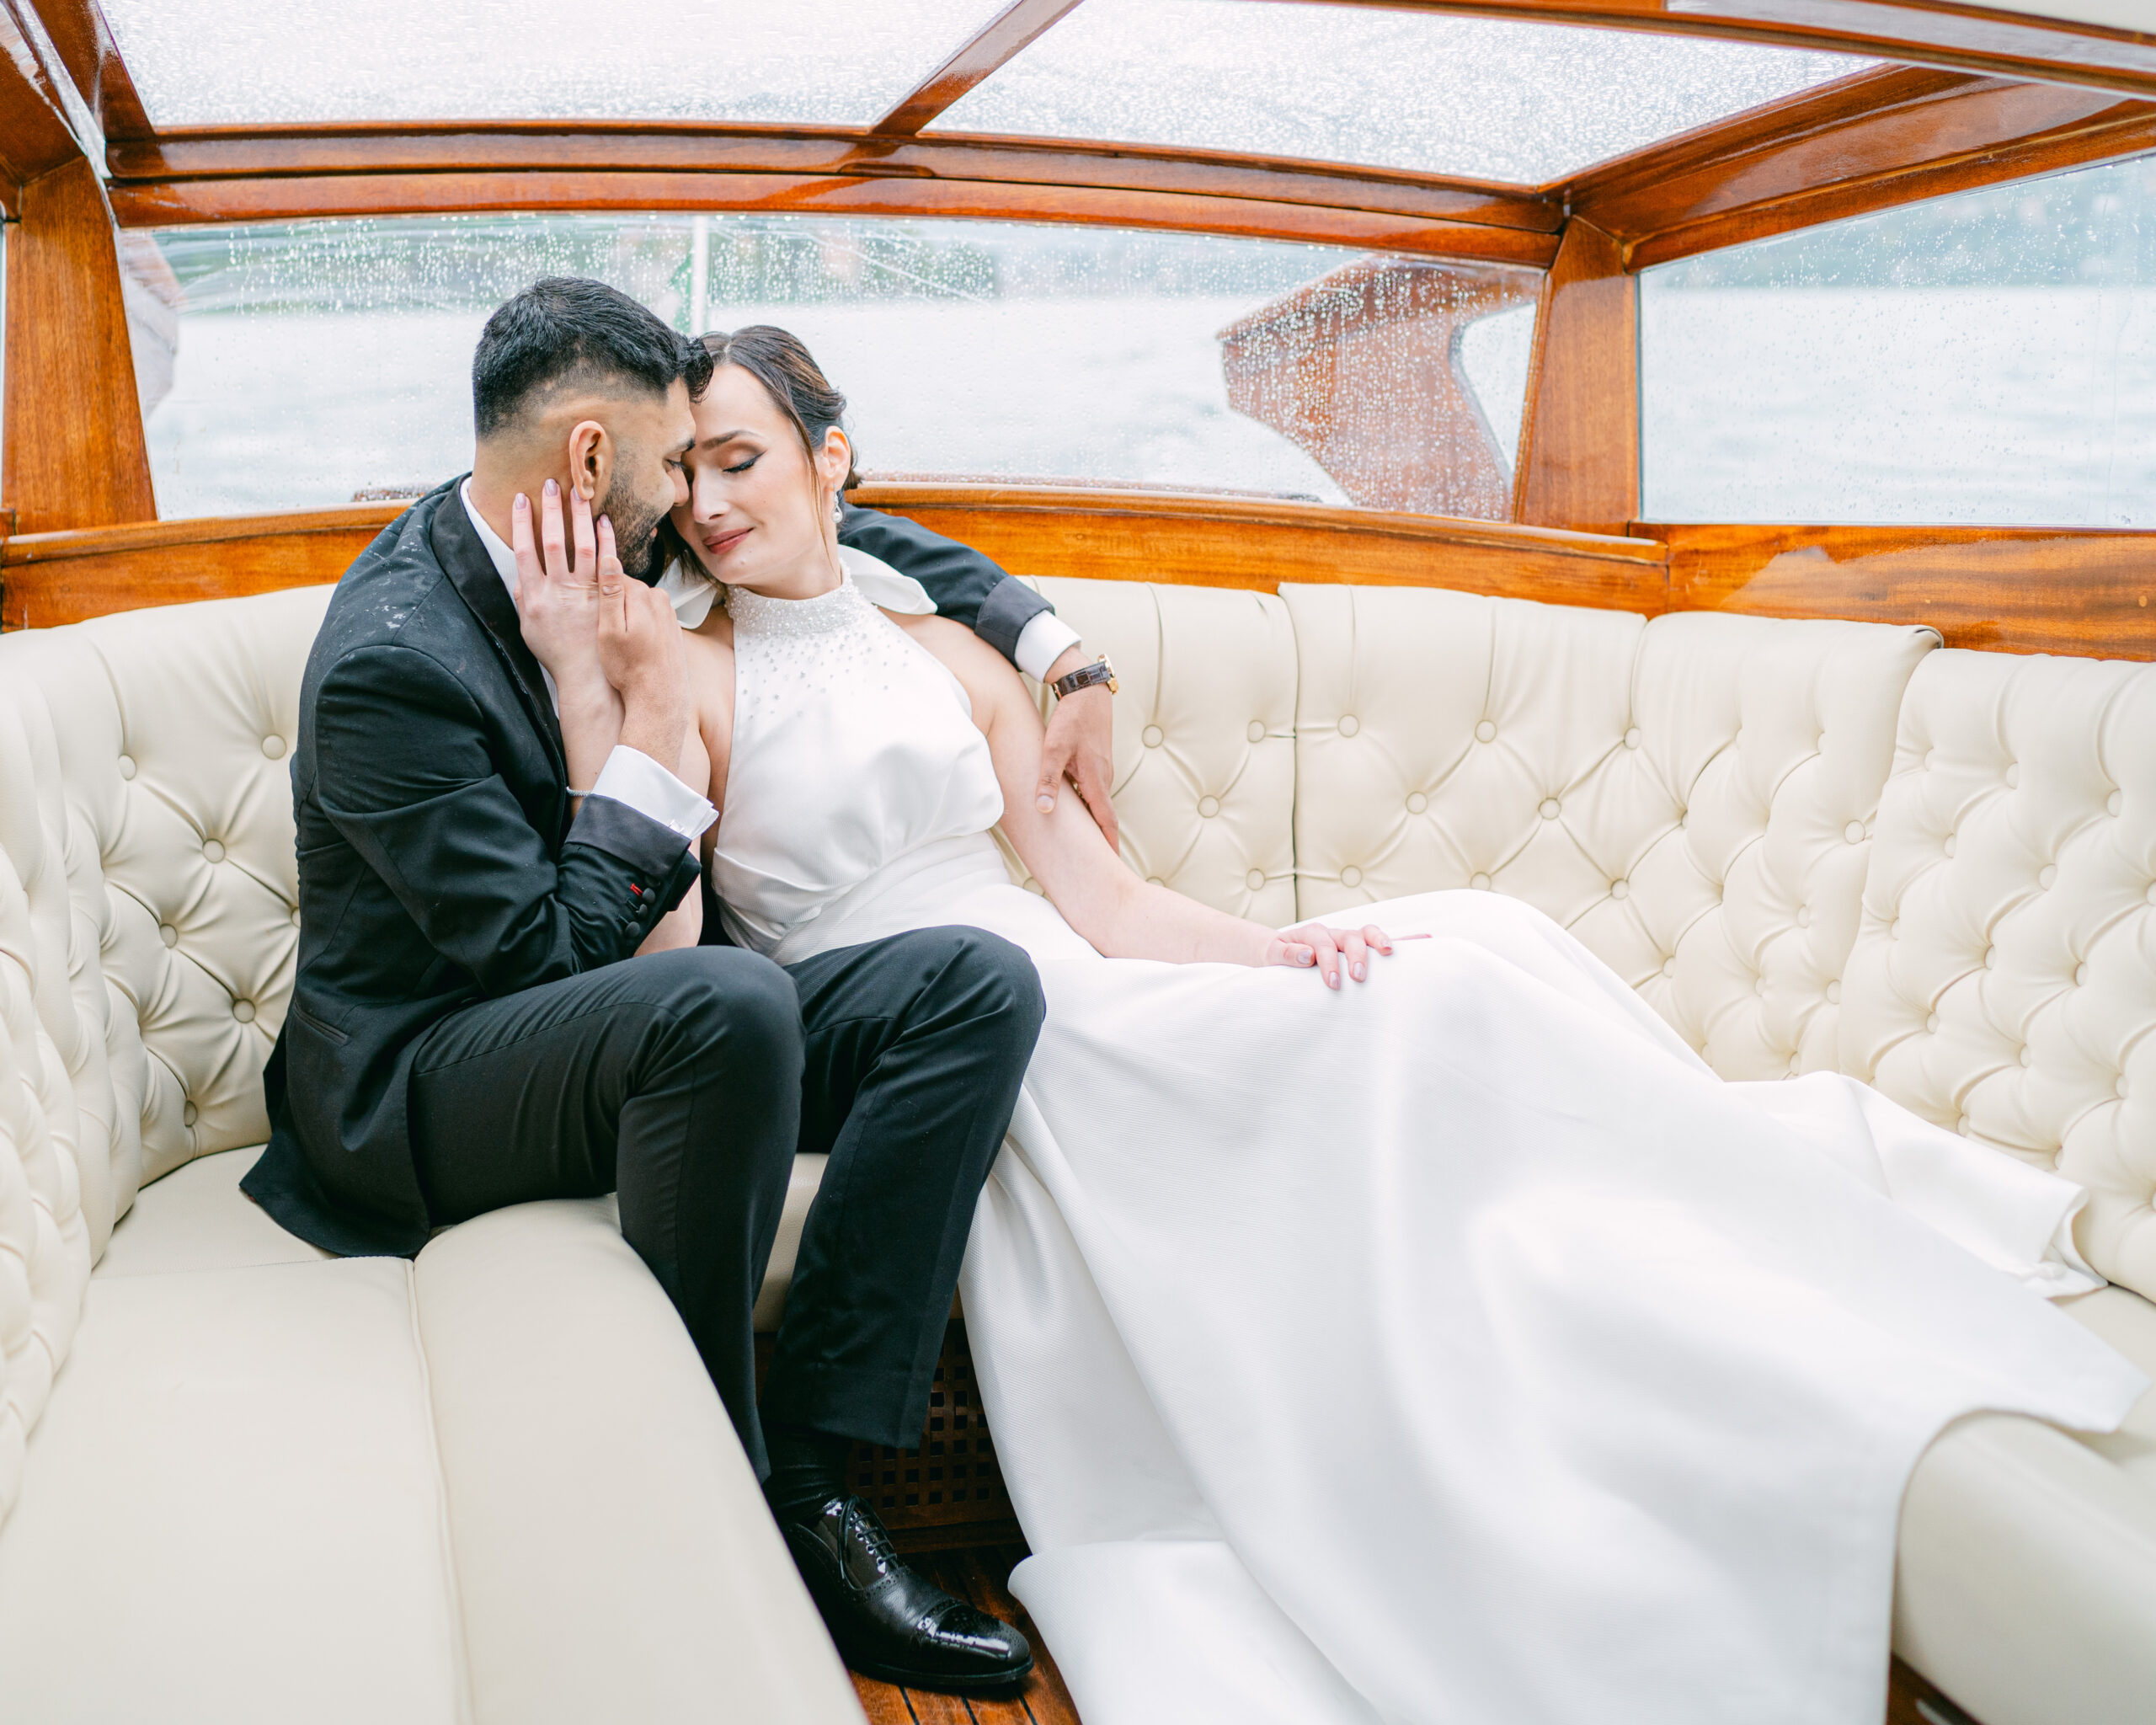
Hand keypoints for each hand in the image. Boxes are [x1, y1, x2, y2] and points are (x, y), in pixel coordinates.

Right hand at [511, 479, 606, 691]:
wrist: (585, 674)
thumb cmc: (556, 650)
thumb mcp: (529, 626)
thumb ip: (523, 596)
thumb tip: (519, 572)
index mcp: (532, 596)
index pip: (524, 550)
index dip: (521, 523)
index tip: (520, 499)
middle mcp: (556, 591)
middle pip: (551, 542)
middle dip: (550, 510)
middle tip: (550, 483)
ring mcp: (582, 593)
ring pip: (581, 547)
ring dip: (579, 517)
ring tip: (579, 492)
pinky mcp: (604, 596)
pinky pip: (606, 562)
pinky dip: (605, 539)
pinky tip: (603, 521)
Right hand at [593, 514, 689, 766]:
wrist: (660, 697)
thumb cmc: (629, 669)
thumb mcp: (610, 632)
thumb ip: (610, 595)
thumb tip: (608, 558)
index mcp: (642, 595)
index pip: (612, 576)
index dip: (595, 591)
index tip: (585, 606)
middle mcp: (660, 599)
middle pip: (626, 590)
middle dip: (612, 605)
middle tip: (599, 630)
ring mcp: (669, 613)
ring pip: (636, 604)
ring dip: (624, 617)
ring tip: (616, 642)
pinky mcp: (672, 627)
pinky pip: (648, 618)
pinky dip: (638, 627)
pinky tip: (631, 646)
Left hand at [1038, 647, 1117, 849]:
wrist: (1088, 692)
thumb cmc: (1071, 719)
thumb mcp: (1053, 749)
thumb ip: (1047, 780)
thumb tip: (1043, 810)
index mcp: (1096, 780)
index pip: (1106, 821)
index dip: (1109, 844)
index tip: (1113, 865)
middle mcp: (1103, 778)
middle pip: (1103, 816)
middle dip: (1102, 840)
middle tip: (1098, 863)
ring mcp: (1102, 771)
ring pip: (1097, 803)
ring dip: (1093, 822)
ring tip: (1085, 843)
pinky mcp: (1096, 763)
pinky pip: (1093, 791)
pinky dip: (1088, 805)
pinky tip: (1076, 809)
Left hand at [1263, 922, 1397, 989]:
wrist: (1277, 951)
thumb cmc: (1276, 956)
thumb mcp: (1271, 954)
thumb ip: (1285, 953)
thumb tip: (1306, 955)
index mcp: (1312, 933)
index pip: (1323, 944)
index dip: (1329, 961)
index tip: (1333, 982)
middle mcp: (1333, 933)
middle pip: (1349, 936)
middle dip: (1356, 954)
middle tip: (1358, 976)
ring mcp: (1347, 939)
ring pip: (1367, 934)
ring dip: (1380, 941)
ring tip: (1390, 953)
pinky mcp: (1359, 948)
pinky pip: (1381, 942)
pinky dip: (1402, 940)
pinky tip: (1423, 940)